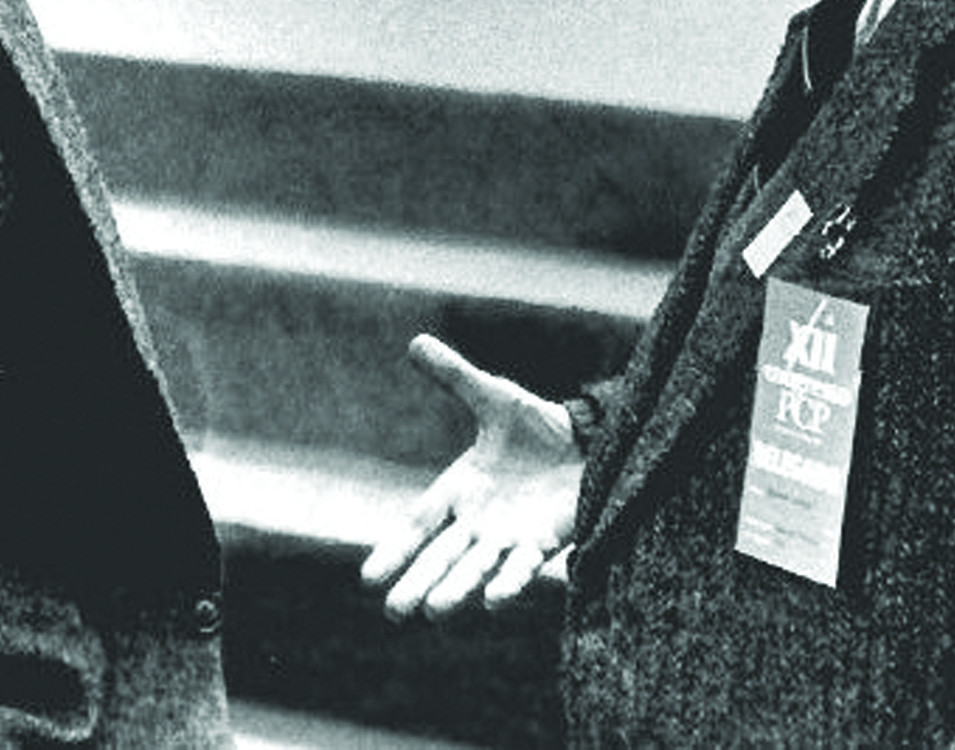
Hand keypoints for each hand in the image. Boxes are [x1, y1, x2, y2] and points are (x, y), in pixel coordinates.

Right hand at [359, 333, 583, 619]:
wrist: (586, 442)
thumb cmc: (536, 425)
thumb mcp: (493, 396)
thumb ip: (456, 376)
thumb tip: (416, 342)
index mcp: (460, 490)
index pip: (420, 524)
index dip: (396, 549)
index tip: (368, 577)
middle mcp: (479, 522)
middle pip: (442, 557)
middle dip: (418, 583)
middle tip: (394, 611)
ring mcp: (510, 536)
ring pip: (477, 569)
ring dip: (456, 590)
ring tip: (434, 611)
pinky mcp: (543, 542)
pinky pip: (522, 567)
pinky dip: (508, 584)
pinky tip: (493, 601)